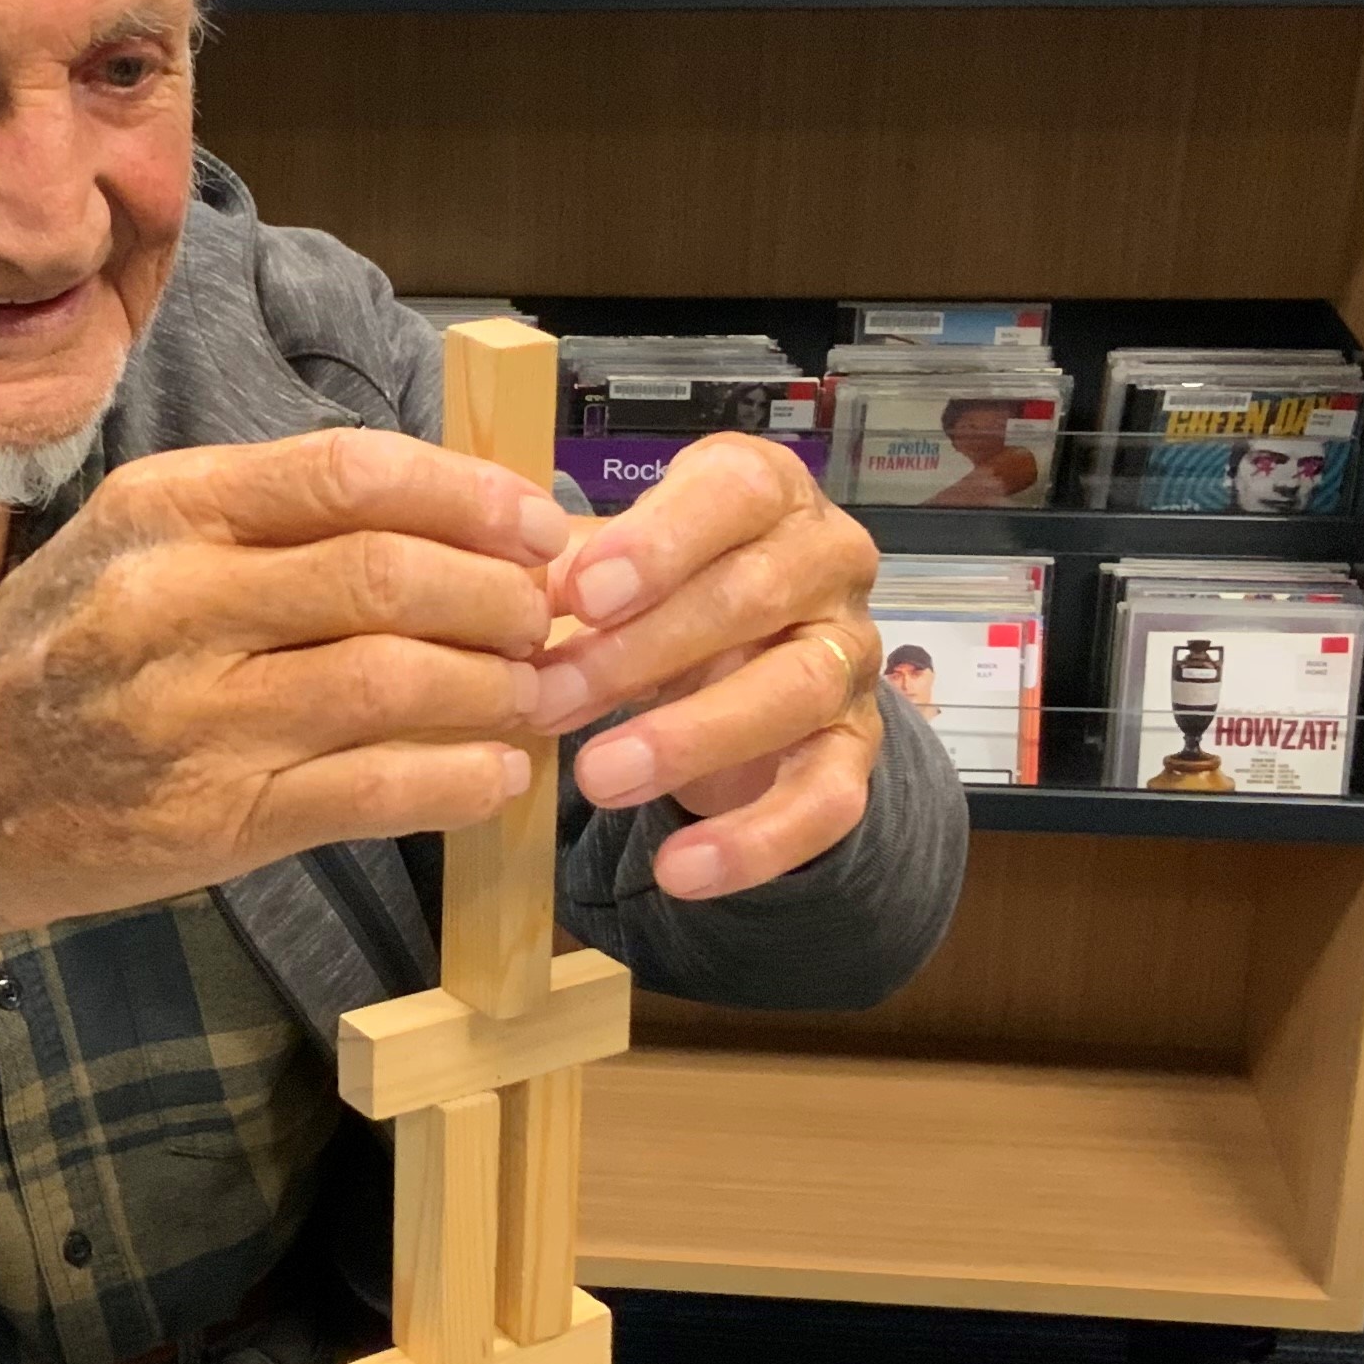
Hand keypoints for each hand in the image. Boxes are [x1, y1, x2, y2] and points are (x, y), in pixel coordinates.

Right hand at [0, 429, 567, 1026]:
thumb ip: (264, 526)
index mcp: (163, 511)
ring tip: (541, 694)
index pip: (351, 472)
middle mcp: (173, 601)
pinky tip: (494, 774)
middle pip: (391, 571)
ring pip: (399, 678)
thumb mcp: (128, 549)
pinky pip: (375, 788)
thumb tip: (448, 514)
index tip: (542, 521)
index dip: (473, 494)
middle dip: (506, 594)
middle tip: (558, 615)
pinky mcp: (211, 821)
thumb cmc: (48, 665)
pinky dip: (460, 779)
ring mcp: (192, 716)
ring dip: (499, 687)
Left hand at [532, 433, 885, 901]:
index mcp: (766, 491)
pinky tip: (678, 872)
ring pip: (792, 691)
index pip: (734, 495)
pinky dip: (754, 842)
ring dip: (689, 738)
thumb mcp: (608, 565)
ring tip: (598, 778)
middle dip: (641, 652)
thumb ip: (566, 573)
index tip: (581, 597)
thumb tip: (506, 600)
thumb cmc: (657, 590)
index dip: (659, 544)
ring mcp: (850, 656)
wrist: (735, 661)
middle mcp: (828, 562)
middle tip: (546, 700)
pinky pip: (828, 800)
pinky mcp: (858, 748)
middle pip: (752, 598)